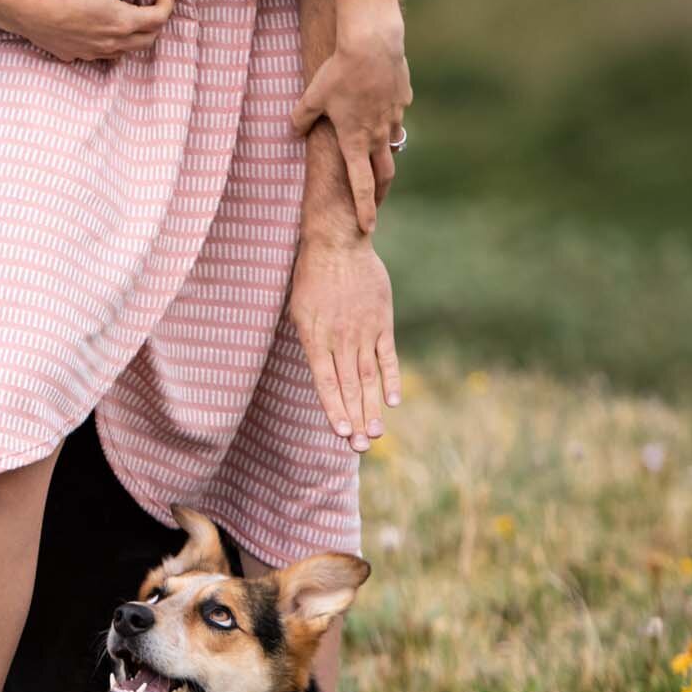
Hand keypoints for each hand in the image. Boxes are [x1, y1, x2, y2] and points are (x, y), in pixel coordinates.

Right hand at [0, 0, 175, 62]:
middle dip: (156, 24)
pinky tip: (101, 30)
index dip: (167, 5)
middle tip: (154, 7)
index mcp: (121, 20)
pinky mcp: (75, 55)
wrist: (26, 7)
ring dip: (134, 37)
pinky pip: (101, 54)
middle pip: (147, 40)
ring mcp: (92, 52)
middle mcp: (110, 42)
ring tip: (130, 19)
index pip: (157, 19)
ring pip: (125, 51)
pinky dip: (111, 44)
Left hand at [288, 237, 399, 451]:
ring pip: (368, 377)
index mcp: (315, 338)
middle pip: (349, 387)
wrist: (337, 244)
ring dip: (371, 408)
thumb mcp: (299, 311)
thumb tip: (320, 373)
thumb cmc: (311, 277)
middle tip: (359, 447)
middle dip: (354, 419)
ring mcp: (363, 331)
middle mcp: (340, 339)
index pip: (325, 383)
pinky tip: (392, 402)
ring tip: (374, 434)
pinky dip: (391, 379)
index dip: (334, 409)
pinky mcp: (382, 322)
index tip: (340, 434)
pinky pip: (387, 356)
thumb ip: (311, 344)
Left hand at [290, 19, 408, 230]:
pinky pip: (396, 115)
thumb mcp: (312, 96)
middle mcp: (377, 135)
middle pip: (384, 173)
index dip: (363, 208)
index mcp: (354, 141)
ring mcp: (394, 117)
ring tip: (377, 159)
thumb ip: (301, 118)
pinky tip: (380, 107)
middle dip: (379, 193)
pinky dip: (388, 119)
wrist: (373, 43)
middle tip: (375, 205)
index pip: (360, 184)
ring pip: (392, 144)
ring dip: (384, 155)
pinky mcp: (403, 99)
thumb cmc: (339, 72)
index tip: (368, 228)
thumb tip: (294, 130)